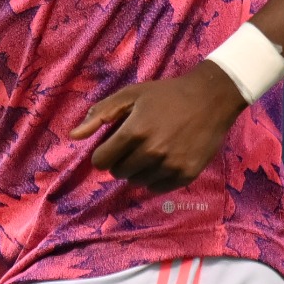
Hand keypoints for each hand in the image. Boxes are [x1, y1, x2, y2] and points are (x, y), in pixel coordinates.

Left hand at [68, 61, 248, 192]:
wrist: (210, 100)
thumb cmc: (166, 94)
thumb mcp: (131, 95)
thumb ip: (101, 114)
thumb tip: (73, 135)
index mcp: (134, 132)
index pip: (101, 161)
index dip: (104, 152)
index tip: (114, 144)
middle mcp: (151, 153)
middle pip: (119, 173)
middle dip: (122, 159)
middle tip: (136, 143)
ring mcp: (169, 166)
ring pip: (137, 182)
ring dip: (139, 169)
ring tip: (152, 150)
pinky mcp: (185, 175)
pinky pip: (157, 188)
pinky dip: (156, 177)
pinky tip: (164, 159)